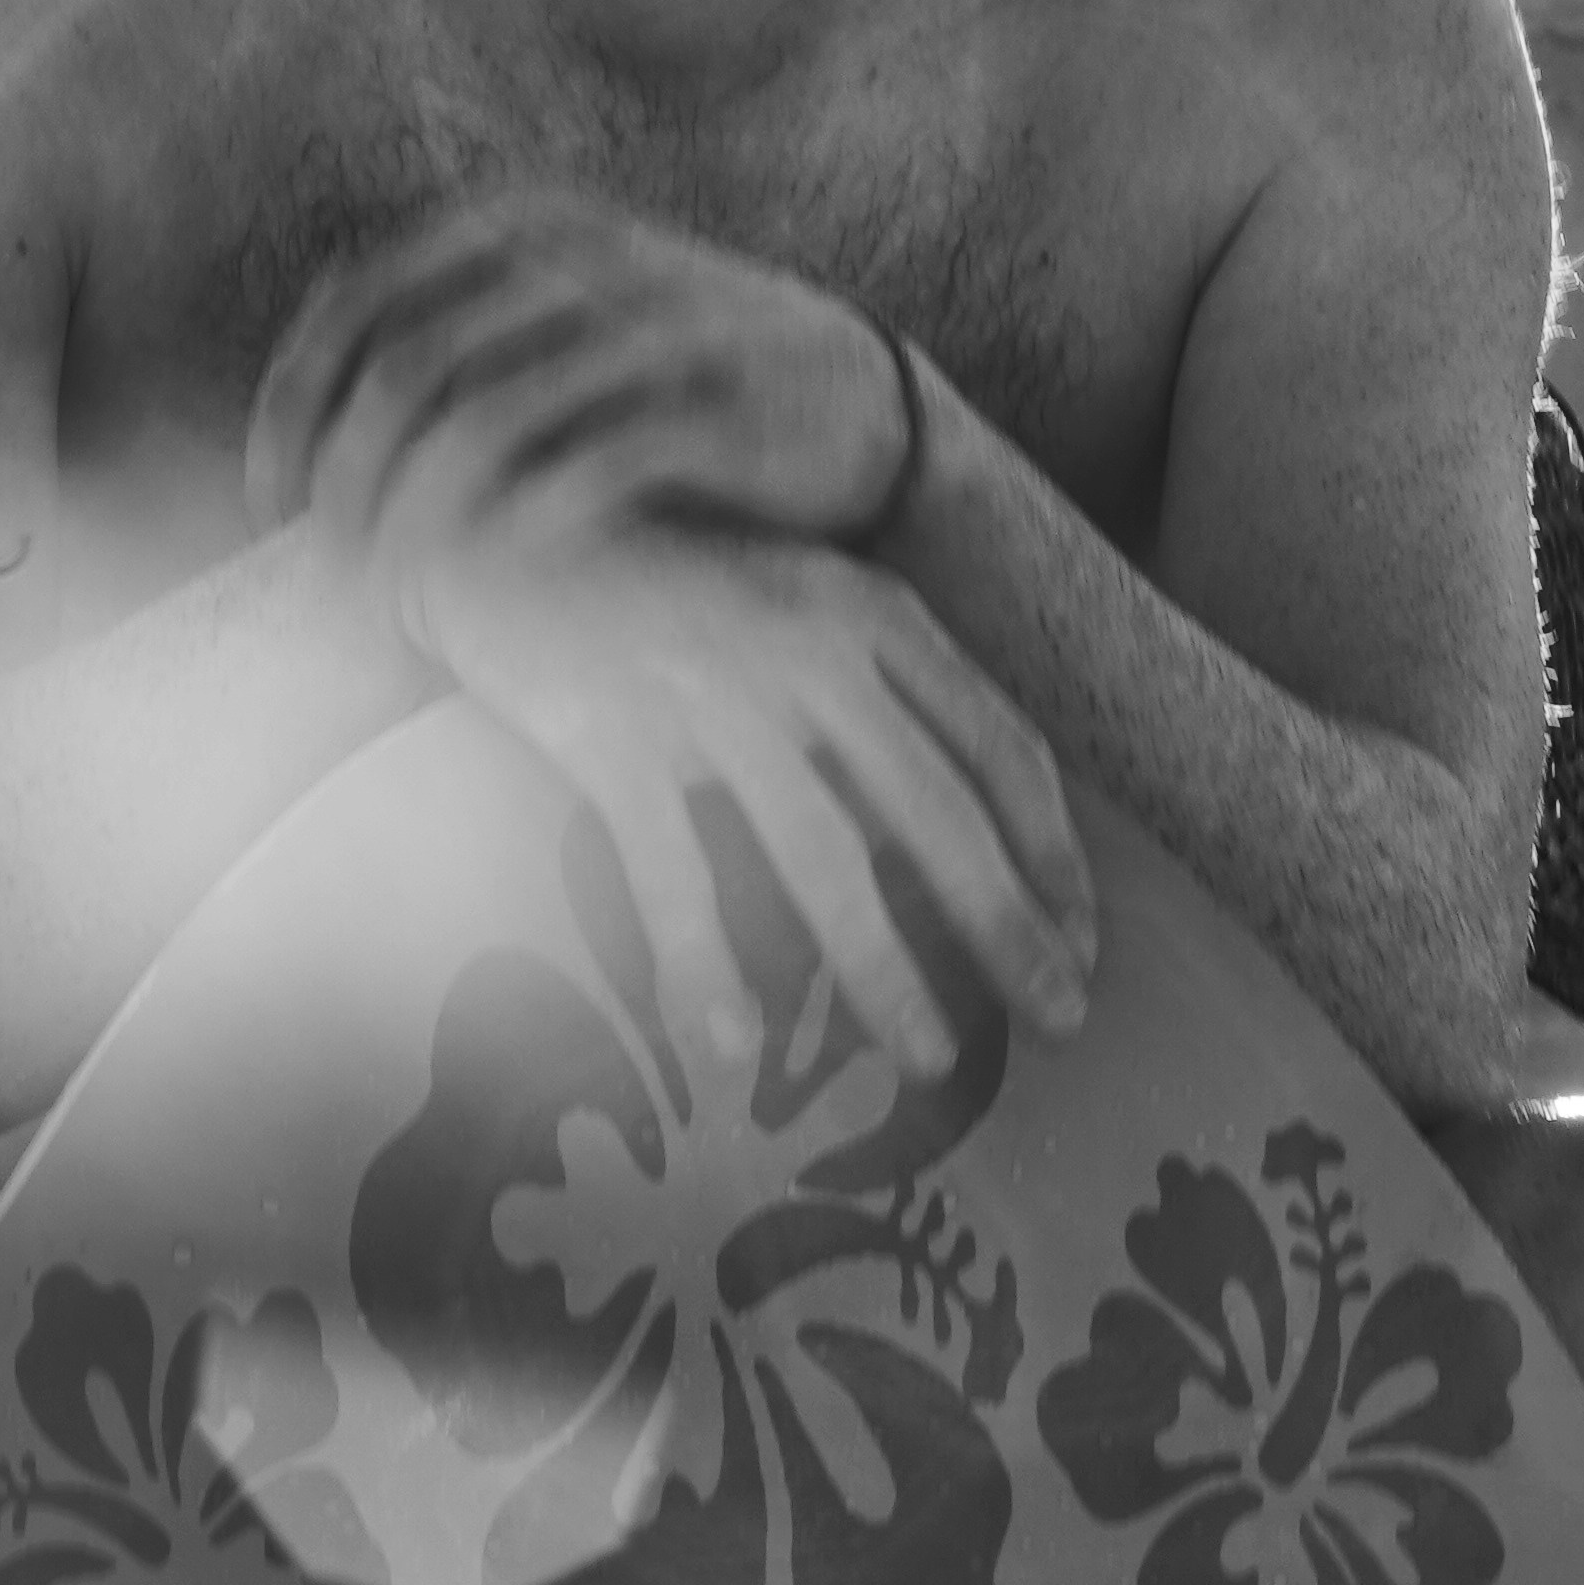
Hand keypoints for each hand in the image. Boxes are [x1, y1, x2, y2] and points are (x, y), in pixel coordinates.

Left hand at [246, 186, 911, 580]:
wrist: (863, 411)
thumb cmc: (671, 383)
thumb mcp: (555, 318)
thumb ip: (444, 343)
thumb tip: (293, 437)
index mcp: (521, 224)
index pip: (355, 303)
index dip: (290, 410)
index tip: (270, 506)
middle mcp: (580, 259)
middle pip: (403, 370)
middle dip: (344, 483)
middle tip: (329, 570)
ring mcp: (655, 330)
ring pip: (481, 423)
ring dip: (416, 522)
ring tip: (392, 595)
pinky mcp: (719, 410)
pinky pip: (589, 469)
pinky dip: (520, 532)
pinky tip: (491, 578)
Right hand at [368, 512, 1095, 1092]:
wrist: (502, 525)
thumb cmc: (672, 584)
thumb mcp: (803, 606)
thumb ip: (880, 692)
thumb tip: (969, 830)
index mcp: (871, 613)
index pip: (999, 743)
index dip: (1052, 852)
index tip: (1081, 939)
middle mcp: (807, 650)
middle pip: (937, 812)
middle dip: (1008, 928)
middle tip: (1059, 1021)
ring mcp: (708, 694)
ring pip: (823, 857)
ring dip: (885, 971)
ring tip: (930, 1059)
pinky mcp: (611, 738)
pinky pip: (673, 874)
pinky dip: (704, 967)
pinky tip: (733, 1047)